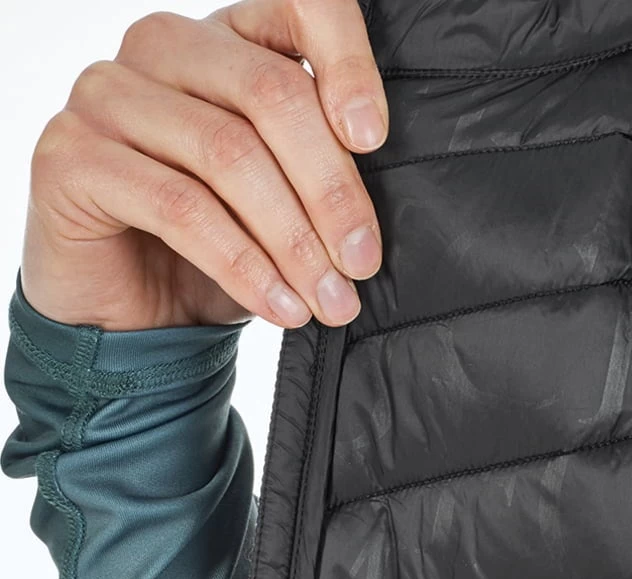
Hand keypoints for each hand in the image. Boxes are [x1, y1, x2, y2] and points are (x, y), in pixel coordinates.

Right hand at [21, 0, 386, 330]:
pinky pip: (179, 208)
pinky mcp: (71, 154)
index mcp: (224, 39)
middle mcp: (161, 48)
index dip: (346, 62)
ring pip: (227, 154)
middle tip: (363, 262)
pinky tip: (281, 308)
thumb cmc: (210, 251)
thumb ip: (321, 174)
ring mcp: (106, 93)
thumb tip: (380, 212)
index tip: (375, 138)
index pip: (298, 6)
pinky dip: (243, 266)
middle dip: (330, 190)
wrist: (125, 315)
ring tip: (329, 301)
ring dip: (293, 241)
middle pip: (269, 93)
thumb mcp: (279, 204)